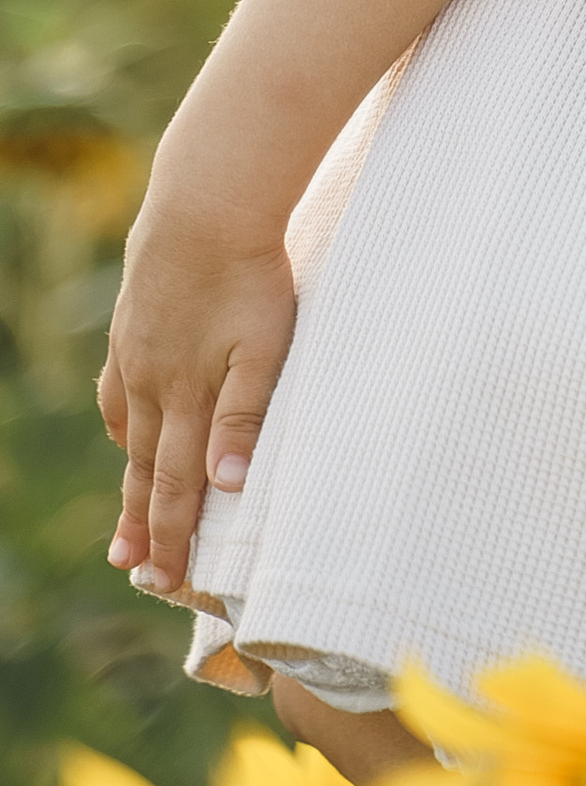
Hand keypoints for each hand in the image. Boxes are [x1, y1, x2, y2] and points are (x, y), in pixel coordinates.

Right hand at [99, 227, 296, 592]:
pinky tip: (124, 433)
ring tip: (125, 519)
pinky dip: (122, 423)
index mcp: (188, 398)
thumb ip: (245, 416)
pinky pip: (120, 391)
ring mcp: (137, 356)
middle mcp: (153, 385)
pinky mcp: (132, 327)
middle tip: (133, 572)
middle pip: (148, 470)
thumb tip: (226, 485)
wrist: (206, 205)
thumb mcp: (265, 347)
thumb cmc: (250, 276)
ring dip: (130, 481)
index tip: (162, 580)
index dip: (171, 536)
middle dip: (144, 525)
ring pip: (130, 434)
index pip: (177, 486)